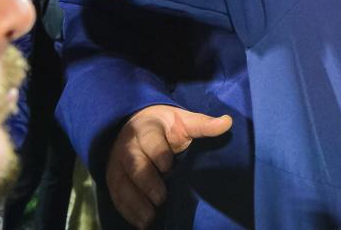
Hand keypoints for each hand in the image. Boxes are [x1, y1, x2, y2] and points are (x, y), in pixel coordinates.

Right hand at [105, 104, 232, 228]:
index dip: (158, 154)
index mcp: (147, 128)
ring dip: (136, 203)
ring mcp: (117, 164)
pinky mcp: (113, 180)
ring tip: (151, 218)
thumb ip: (203, 124)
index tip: (169, 166)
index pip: (150, 140)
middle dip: (146, 182)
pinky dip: (128, 211)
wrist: (135, 125)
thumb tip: (227, 122)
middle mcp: (128, 146)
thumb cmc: (165, 126)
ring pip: (122, 184)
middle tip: (162, 199)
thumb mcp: (183, 120)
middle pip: (134, 164)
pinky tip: (142, 223)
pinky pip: (117, 197)